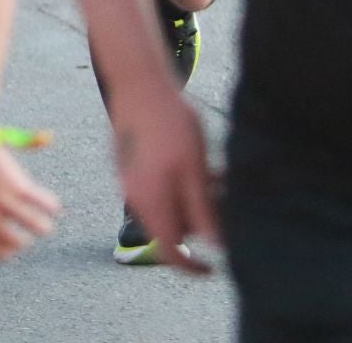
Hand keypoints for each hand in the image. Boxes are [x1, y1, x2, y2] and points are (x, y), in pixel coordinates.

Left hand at [0, 119, 61, 260]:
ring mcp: (3, 201)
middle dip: (26, 240)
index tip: (15, 242)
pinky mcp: (17, 186)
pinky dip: (52, 206)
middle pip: (17, 242)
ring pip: (37, 227)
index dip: (9, 250)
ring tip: (46, 222)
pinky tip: (54, 206)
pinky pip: (44, 204)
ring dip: (45, 227)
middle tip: (29, 229)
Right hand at [113, 82, 219, 272]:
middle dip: (197, 224)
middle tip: (222, 201)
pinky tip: (194, 163)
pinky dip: (177, 187)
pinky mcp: (128, 165)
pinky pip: (156, 189)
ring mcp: (128, 180)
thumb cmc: (171, 123)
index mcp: (149, 201)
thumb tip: (214, 246)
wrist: (139, 83)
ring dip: (190, 202)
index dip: (192, 267)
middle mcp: (133, 196)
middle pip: (169, 230)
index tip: (215, 269)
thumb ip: (203, 211)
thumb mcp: (196, 169)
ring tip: (213, 175)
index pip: (170, 251)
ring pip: (165, 208)